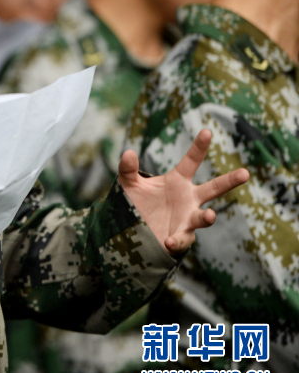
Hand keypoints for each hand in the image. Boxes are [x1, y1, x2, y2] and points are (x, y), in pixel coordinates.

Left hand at [118, 129, 248, 254]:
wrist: (133, 229)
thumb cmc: (137, 202)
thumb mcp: (129, 184)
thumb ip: (128, 169)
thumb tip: (128, 153)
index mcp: (178, 181)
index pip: (191, 161)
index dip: (198, 147)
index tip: (206, 131)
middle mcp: (188, 198)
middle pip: (213, 188)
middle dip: (229, 181)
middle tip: (245, 173)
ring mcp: (187, 218)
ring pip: (203, 218)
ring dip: (207, 217)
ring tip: (210, 215)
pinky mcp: (180, 237)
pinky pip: (182, 239)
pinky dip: (176, 241)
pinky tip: (168, 242)